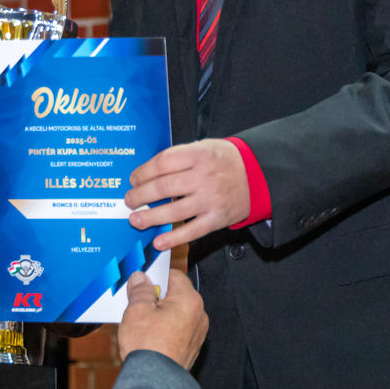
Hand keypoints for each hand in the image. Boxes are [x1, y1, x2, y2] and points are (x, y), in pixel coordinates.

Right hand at [117, 269, 207, 369]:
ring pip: (177, 313)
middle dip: (157, 298)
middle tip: (138, 305)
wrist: (154, 382)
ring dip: (162, 314)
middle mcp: (199, 315)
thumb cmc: (147, 346)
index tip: (141, 284)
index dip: (155, 277)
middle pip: (176, 295)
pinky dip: (167, 329)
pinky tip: (151, 337)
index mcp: (189, 300)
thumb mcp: (137, 311)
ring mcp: (198, 333)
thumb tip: (141, 278)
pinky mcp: (192, 348)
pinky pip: (179, 330)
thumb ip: (140, 290)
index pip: (173, 276)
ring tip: (143, 324)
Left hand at [124, 139, 249, 249]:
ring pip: (174, 211)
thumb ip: (180, 157)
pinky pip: (192, 231)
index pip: (163, 163)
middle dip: (141, 196)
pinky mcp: (217, 219)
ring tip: (136, 219)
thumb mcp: (205, 147)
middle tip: (130, 200)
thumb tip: (148, 173)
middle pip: (164, 187)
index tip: (134, 179)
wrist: (258, 175)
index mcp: (199, 155)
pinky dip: (173, 238)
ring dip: (150, 217)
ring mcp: (211, 199)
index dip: (143, 173)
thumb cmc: (227, 160)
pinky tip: (158, 241)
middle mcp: (204, 177)